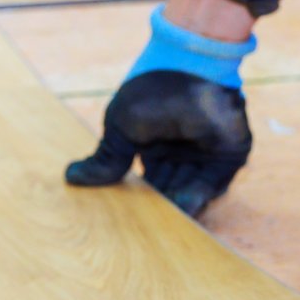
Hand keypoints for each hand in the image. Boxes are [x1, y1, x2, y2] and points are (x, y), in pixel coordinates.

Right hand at [66, 0, 256, 216]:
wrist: (194, 66)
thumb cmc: (153, 91)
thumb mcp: (121, 126)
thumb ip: (106, 158)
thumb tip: (70, 178)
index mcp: (154, 144)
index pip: (145, 181)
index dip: (135, 199)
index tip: (122, 219)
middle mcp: (179, 152)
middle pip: (168, 191)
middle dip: (157, 209)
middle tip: (142, 233)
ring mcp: (205, 155)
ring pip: (189, 192)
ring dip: (176, 209)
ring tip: (160, 230)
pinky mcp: (229, 157)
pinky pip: (212, 186)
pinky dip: (197, 200)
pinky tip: (181, 211)